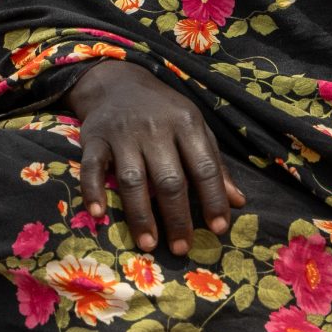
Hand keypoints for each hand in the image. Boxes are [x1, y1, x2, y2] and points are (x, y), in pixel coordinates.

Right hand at [66, 61, 245, 256]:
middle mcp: (156, 128)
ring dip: (141, 215)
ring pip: (133, 180)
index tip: (219, 229)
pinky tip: (99, 215)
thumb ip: (214, 165)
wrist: (119, 83)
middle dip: (177, 217)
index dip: (213, 199)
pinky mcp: (94, 139)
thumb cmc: (165, 112)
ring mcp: (123, 134)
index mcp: (187, 124)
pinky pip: (93, 168)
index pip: (204, 166)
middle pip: (169, 180)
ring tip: (150, 244)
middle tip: (182, 248)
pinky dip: (94, 191)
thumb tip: (238, 203)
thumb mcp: (195, 129)